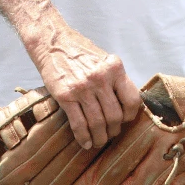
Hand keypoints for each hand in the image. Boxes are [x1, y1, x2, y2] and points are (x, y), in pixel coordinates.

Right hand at [31, 24, 141, 149]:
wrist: (52, 42)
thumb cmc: (79, 51)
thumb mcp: (103, 60)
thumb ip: (115, 79)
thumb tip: (126, 106)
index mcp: (114, 67)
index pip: (132, 100)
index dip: (130, 116)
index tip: (125, 121)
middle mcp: (100, 78)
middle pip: (114, 116)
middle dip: (113, 131)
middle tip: (110, 134)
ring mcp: (82, 88)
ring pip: (97, 123)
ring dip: (99, 138)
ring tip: (98, 141)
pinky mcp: (65, 96)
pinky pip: (79, 124)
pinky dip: (83, 137)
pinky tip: (85, 142)